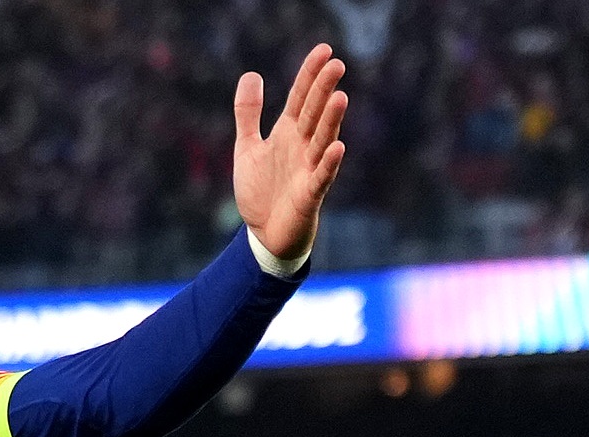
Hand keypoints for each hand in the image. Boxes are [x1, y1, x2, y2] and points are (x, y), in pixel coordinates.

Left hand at [232, 44, 349, 268]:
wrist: (264, 235)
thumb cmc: (261, 191)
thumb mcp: (247, 147)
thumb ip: (248, 113)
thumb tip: (251, 74)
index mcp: (287, 133)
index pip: (301, 97)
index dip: (310, 73)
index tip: (324, 49)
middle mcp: (302, 146)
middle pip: (314, 113)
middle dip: (323, 90)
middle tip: (336, 64)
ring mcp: (308, 169)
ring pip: (322, 140)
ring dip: (331, 121)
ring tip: (340, 97)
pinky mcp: (310, 195)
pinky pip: (322, 176)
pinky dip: (329, 163)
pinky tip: (338, 147)